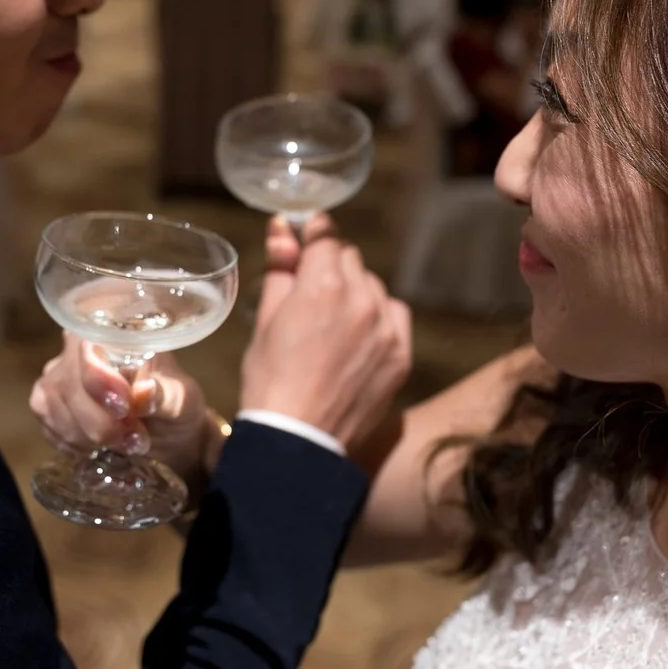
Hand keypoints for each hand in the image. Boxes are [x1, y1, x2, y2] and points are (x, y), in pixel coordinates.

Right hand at [30, 340, 215, 480]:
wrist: (168, 437)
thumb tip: (144, 392)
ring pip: (52, 406)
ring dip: (88, 435)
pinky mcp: (48, 407)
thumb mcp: (181, 400)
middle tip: (135, 438)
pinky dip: (75, 444)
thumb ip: (164, 394)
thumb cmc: (176, 407)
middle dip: (98, 420)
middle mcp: (76, 349)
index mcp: (111, 333)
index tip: (124, 408)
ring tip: (125, 444)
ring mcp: (57, 377)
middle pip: (67, 381)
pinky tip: (101, 447)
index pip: (87, 346)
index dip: (99, 379)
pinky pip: (48, 426)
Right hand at [239, 222, 412, 454]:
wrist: (299, 440)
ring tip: (334, 325)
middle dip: (331, 268)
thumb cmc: (270, 379)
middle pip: (350, 259)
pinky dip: (379, 318)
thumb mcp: (265, 320)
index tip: (306, 241)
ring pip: (374, 287)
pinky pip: (394, 315)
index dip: (313, 235)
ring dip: (356, 293)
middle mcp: (362, 298)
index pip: (326, 236)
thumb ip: (280, 269)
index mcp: (322, 284)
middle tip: (311, 295)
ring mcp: (387, 327)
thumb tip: (282, 228)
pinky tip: (359, 339)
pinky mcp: (402, 353)